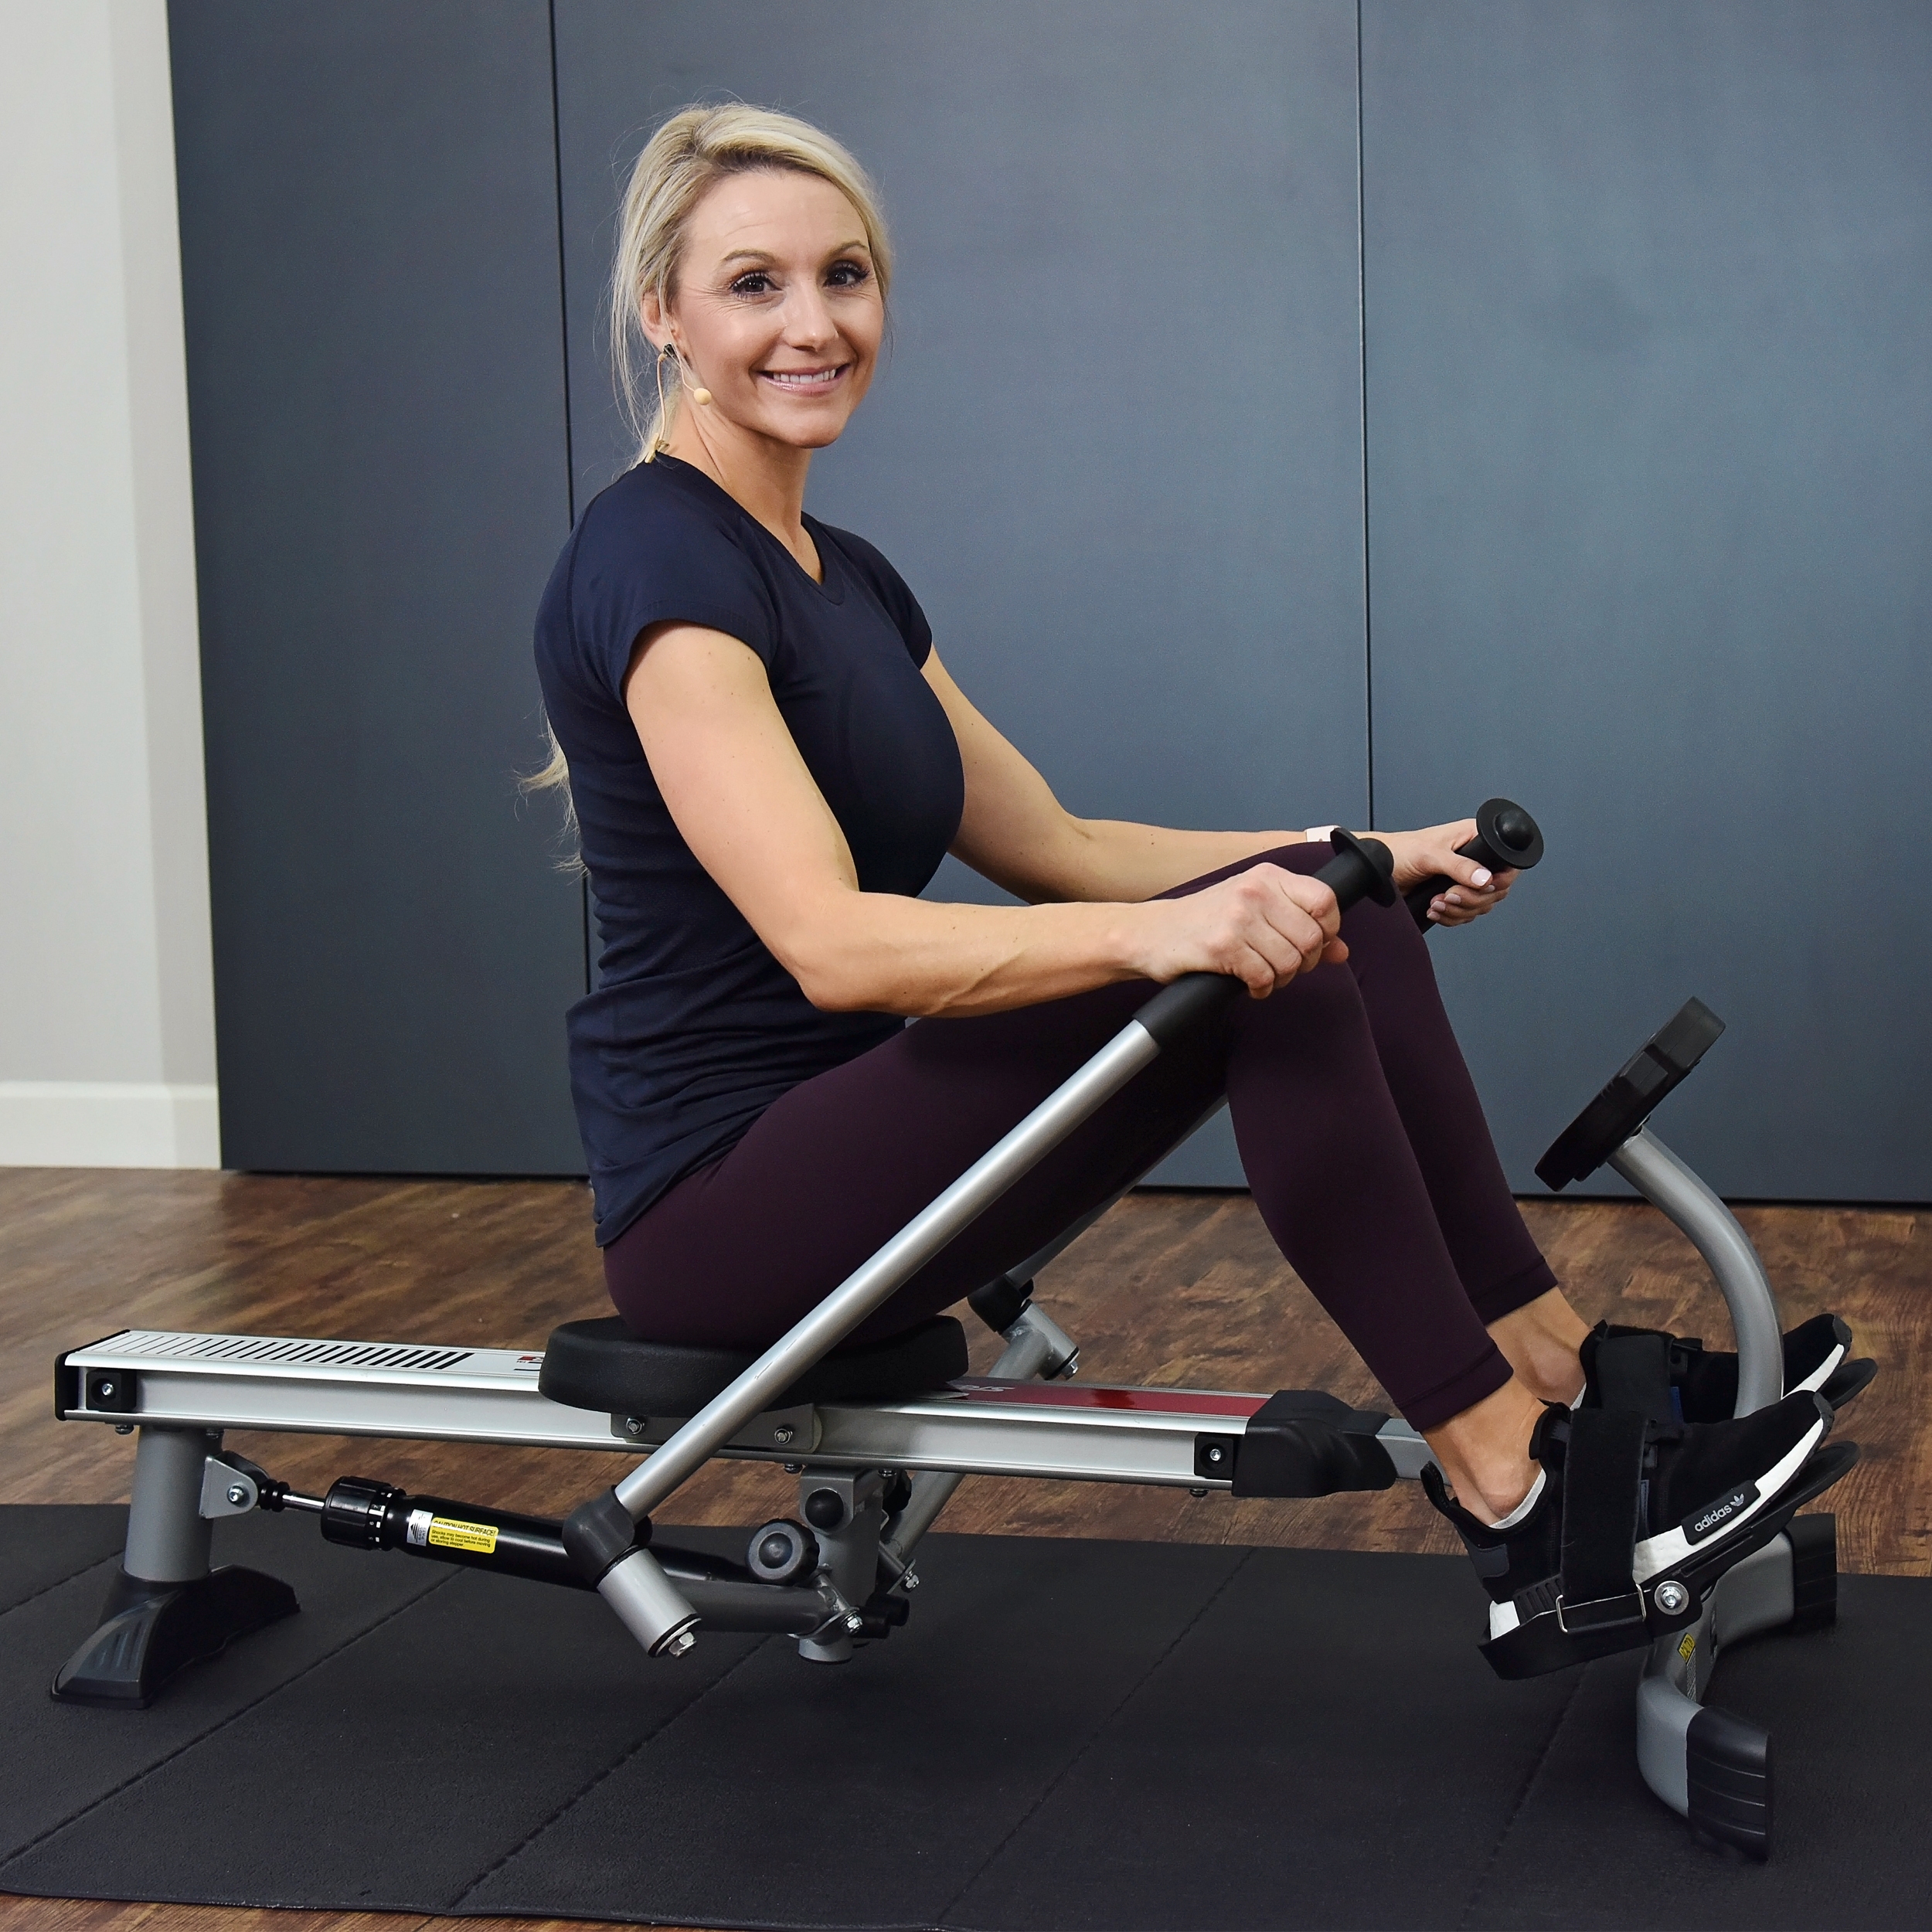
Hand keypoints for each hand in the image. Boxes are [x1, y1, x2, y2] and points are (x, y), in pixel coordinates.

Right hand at [1130, 864, 1346, 995]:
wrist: (1151, 934)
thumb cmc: (1203, 921)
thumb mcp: (1253, 910)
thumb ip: (1299, 924)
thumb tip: (1340, 950)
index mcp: (1267, 877)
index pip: (1325, 900)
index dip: (1328, 929)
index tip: (1314, 943)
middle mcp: (1255, 892)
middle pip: (1311, 937)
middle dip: (1303, 962)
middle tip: (1284, 966)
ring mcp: (1238, 918)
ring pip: (1290, 961)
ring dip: (1281, 978)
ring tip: (1264, 975)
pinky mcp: (1223, 946)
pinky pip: (1264, 977)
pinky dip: (1261, 989)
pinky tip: (1249, 984)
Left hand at [1368, 820, 1518, 927]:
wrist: (1378, 869)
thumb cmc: (1399, 850)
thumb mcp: (1430, 854)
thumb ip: (1459, 866)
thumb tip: (1484, 878)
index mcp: (1474, 838)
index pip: (1506, 863)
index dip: (1499, 880)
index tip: (1482, 888)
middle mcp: (1474, 859)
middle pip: (1495, 891)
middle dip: (1472, 899)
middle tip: (1449, 895)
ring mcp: (1464, 880)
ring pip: (1480, 906)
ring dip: (1459, 910)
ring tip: (1437, 902)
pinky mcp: (1452, 897)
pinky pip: (1464, 915)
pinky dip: (1450, 917)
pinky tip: (1434, 910)